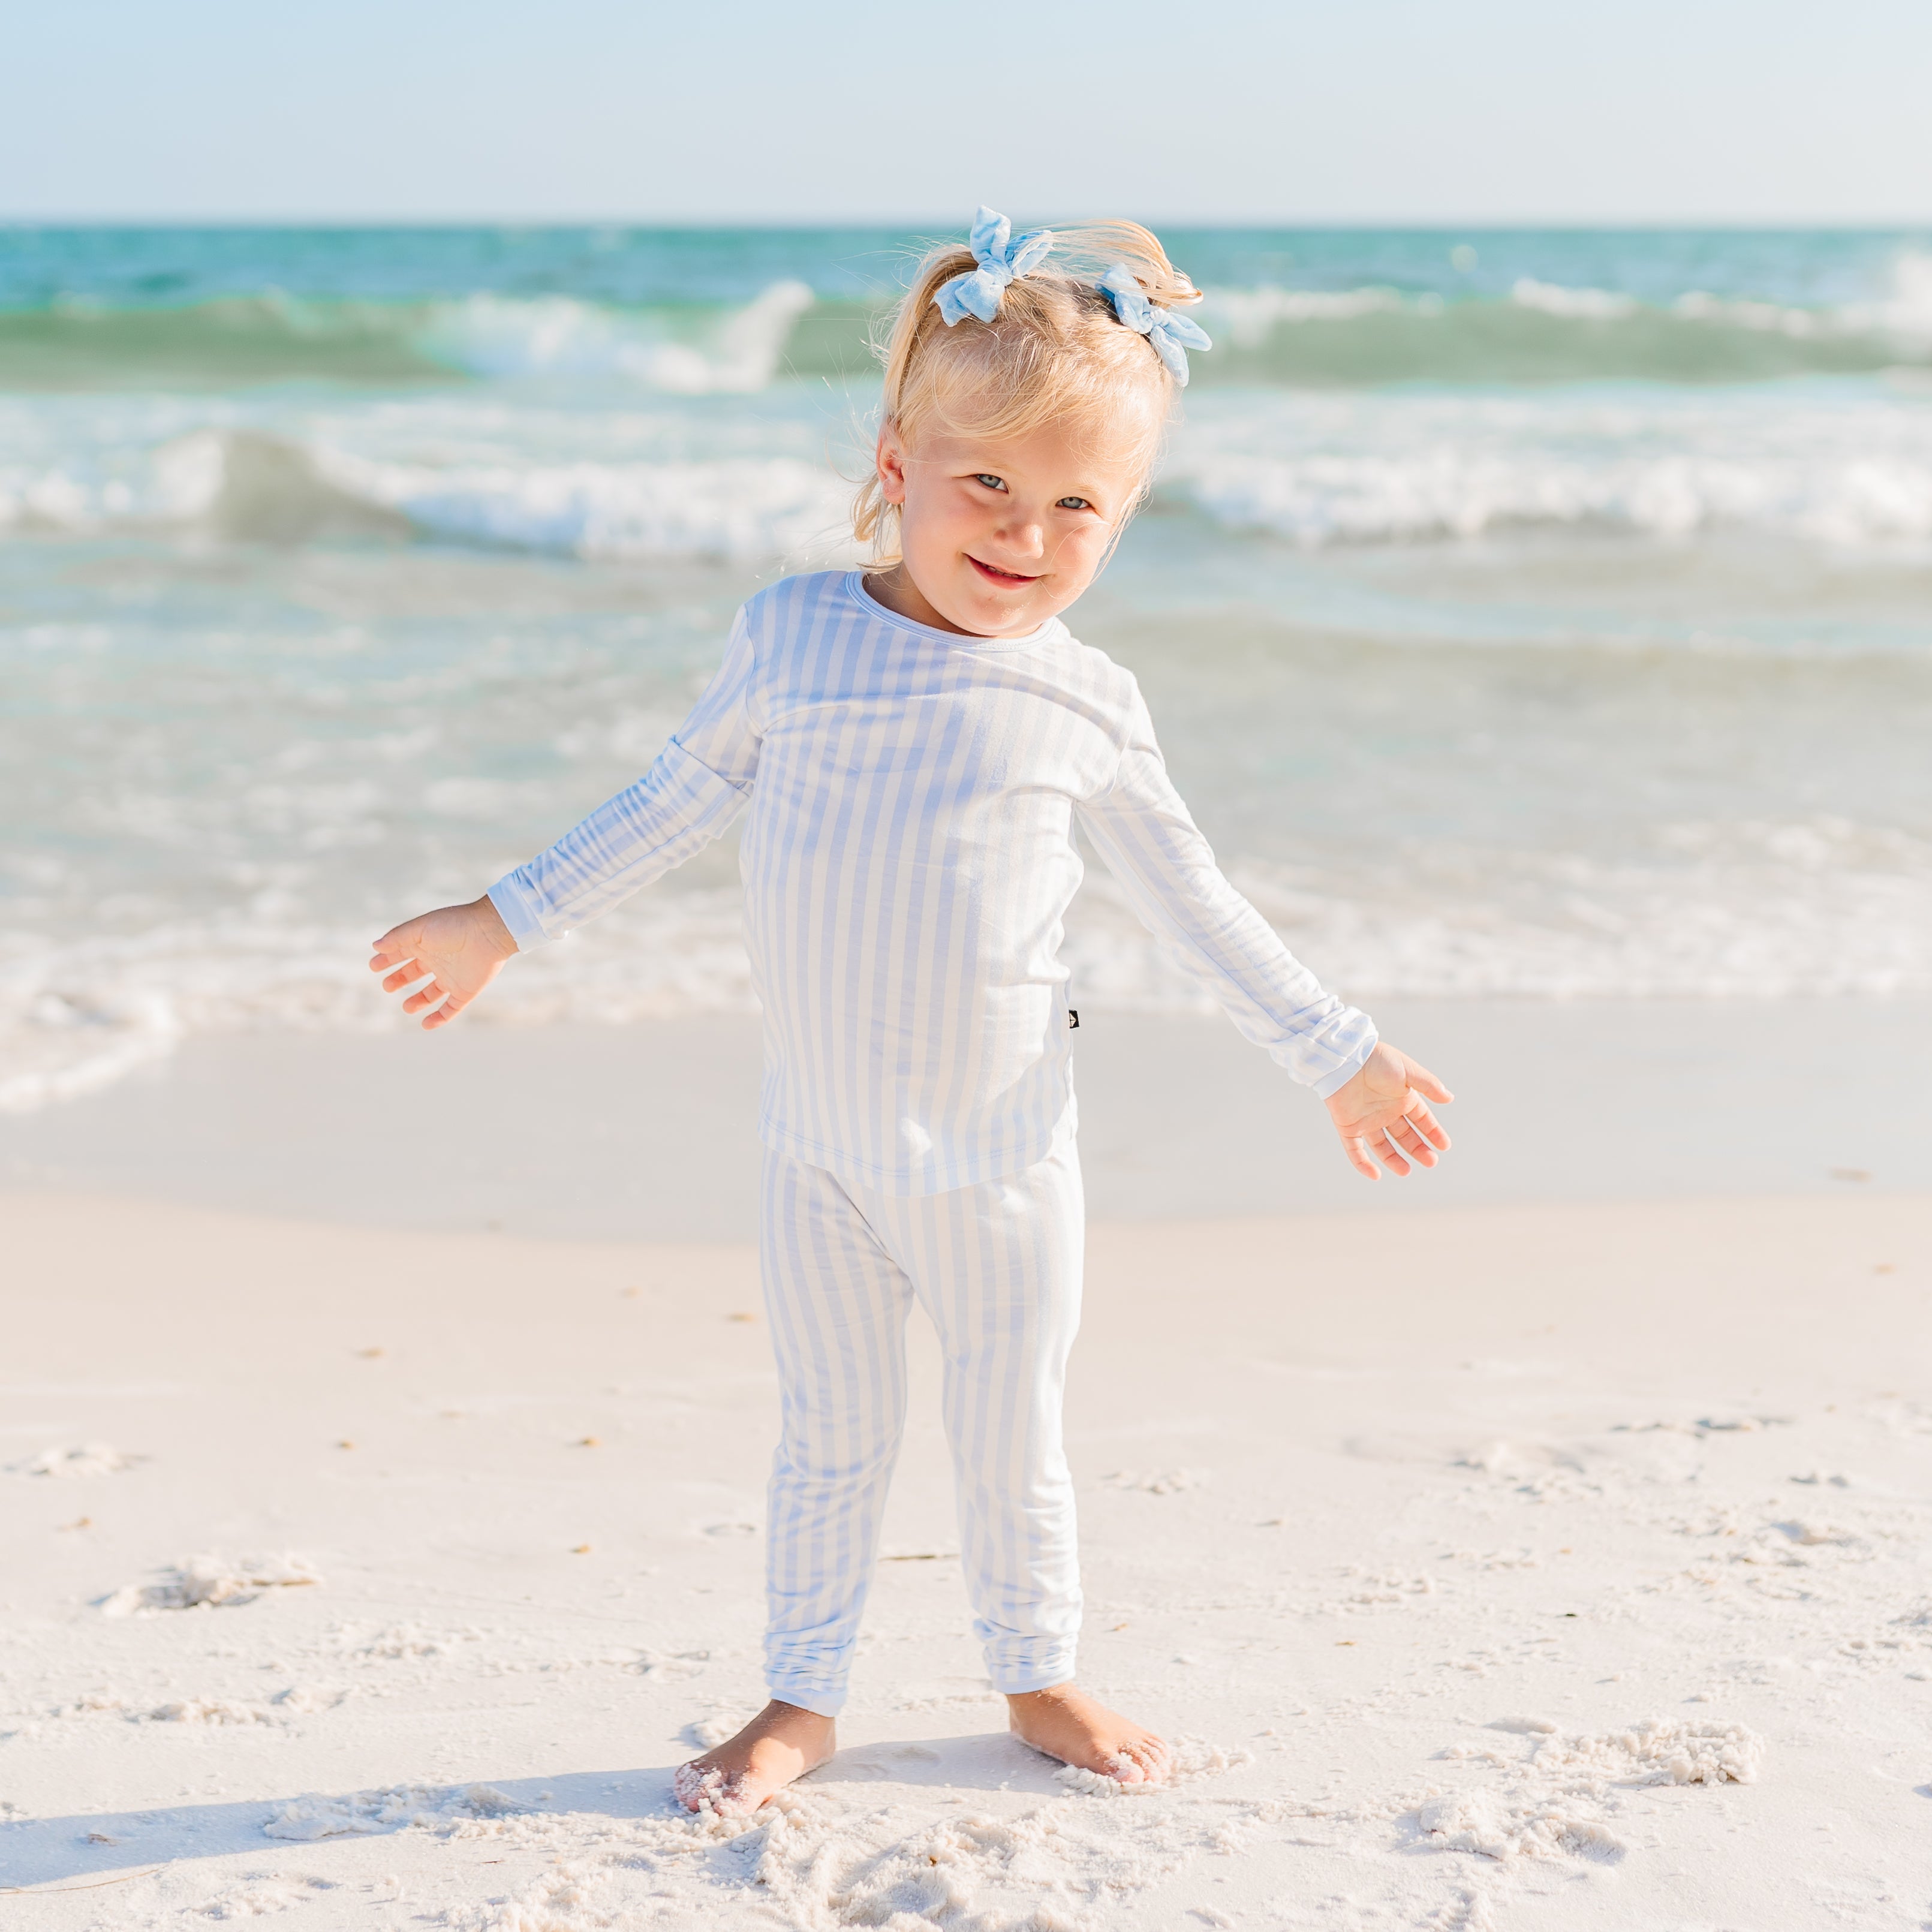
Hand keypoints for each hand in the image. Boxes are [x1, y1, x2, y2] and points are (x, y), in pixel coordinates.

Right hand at [368, 895, 517, 1030]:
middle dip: (399, 980)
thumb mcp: (420, 928)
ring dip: (418, 1002)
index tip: (373, 967)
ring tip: (407, 1007)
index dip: (387, 960)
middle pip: (414, 973)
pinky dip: (439, 1018)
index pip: (402, 953)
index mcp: (426, 943)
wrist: (488, 933)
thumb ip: (397, 937)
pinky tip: (425, 1024)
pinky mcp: (465, 991)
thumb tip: (376, 946)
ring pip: (431, 994)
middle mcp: (438, 960)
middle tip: (387, 986)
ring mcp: (452, 977)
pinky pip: (450, 1009)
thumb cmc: (454, 925)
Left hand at [1324, 1042, 1452, 1179]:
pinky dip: (1362, 1164)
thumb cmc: (1378, 1060)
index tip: (1445, 1146)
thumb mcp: (1408, 1071)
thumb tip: (1449, 1098)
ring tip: (1406, 1171)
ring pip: (1382, 1146)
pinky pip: (1355, 1150)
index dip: (1433, 1133)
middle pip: (1405, 1136)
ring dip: (1394, 1160)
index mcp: (1402, 1098)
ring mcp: (1367, 1120)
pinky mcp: (1348, 1126)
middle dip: (1418, 1149)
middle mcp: (1386, 1111)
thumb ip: (1429, 1085)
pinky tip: (1375, 1175)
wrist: (1345, 1058)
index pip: (1422, 1120)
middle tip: (1431, 1162)